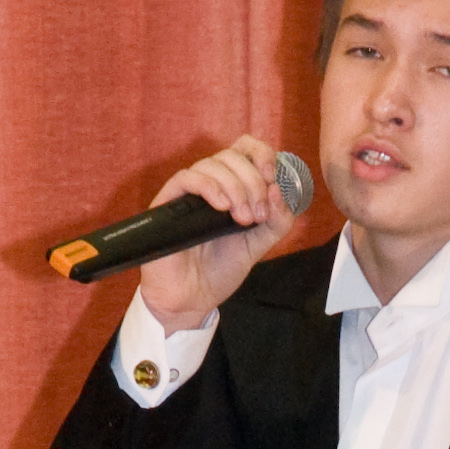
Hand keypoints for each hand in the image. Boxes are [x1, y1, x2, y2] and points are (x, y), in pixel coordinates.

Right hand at [138, 134, 303, 328]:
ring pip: (212, 164)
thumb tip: (280, 192)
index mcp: (232, 187)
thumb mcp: (259, 245)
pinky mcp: (169, 202)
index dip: (262, 154)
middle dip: (253, 182)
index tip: (273, 178)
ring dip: (235, 187)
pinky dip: (210, 186)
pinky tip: (222, 207)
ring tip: (242, 219)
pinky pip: (187, 178)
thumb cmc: (220, 270)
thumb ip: (277, 222)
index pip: (245, 149)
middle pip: (232, 156)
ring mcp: (189, 192)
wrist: (192, 299)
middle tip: (257, 215)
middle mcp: (210, 184)